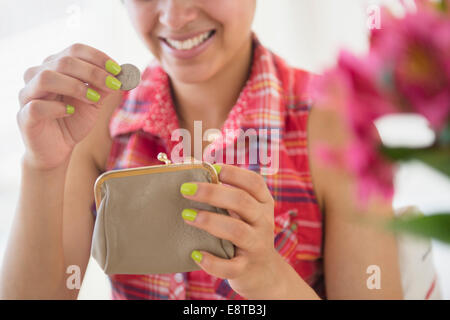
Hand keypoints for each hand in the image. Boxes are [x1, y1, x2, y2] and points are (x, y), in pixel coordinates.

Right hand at [17, 43, 122, 170]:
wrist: (59, 148)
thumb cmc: (74, 120)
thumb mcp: (94, 101)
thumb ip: (105, 87)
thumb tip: (123, 75)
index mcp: (55, 66)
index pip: (75, 50)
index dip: (98, 58)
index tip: (118, 70)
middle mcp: (38, 75)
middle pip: (64, 62)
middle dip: (93, 73)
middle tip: (113, 85)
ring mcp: (28, 94)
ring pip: (46, 78)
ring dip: (76, 86)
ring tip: (94, 98)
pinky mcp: (24, 116)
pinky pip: (37, 106)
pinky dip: (57, 108)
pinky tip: (70, 112)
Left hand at [180, 164, 284, 298]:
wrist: (263, 272)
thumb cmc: (245, 233)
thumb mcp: (246, 213)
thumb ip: (229, 197)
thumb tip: (193, 179)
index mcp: (263, 203)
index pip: (254, 182)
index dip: (233, 173)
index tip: (210, 169)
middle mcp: (264, 222)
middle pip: (241, 201)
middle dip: (211, 193)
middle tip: (186, 190)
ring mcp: (256, 246)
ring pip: (237, 231)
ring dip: (210, 221)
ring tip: (187, 215)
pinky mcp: (246, 268)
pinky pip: (230, 266)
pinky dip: (211, 262)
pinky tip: (196, 254)